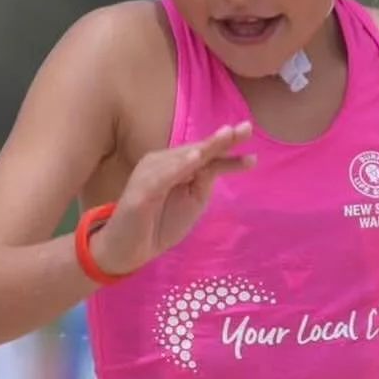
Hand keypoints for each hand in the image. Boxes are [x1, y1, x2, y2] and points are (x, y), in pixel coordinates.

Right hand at [90, 123, 254, 275]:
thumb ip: (203, 181)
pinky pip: (161, 177)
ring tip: (226, 136)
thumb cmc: (159, 225)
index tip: (250, 138)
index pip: (205, 155)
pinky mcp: (141, 191)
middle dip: (221, 140)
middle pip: (196, 150)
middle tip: (246, 128)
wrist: (128, 250)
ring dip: (204, 147)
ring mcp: (150, 175)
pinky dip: (178, 167)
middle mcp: (162, 164)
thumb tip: (219, 162)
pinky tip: (195, 158)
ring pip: (182, 158)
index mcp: (175, 166)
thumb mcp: (192, 202)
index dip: (227, 146)